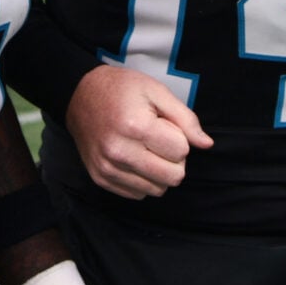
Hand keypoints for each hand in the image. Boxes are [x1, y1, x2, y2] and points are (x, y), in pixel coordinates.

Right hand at [65, 65, 212, 198]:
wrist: (79, 95)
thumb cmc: (121, 90)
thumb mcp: (156, 91)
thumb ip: (185, 118)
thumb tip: (206, 144)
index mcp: (135, 126)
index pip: (182, 152)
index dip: (180, 138)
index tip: (165, 126)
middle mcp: (119, 152)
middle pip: (173, 177)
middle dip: (174, 160)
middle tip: (160, 141)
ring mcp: (107, 168)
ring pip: (157, 190)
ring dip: (159, 172)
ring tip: (145, 149)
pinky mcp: (100, 178)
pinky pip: (137, 194)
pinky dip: (142, 180)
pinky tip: (134, 159)